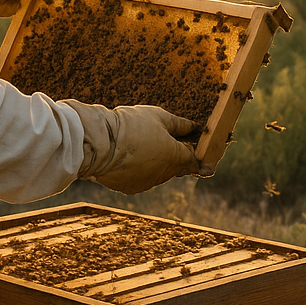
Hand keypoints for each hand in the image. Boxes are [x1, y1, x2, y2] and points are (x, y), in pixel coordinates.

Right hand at [62, 101, 201, 194]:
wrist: (100, 143)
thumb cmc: (131, 126)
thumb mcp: (159, 116)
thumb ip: (180, 124)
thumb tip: (194, 127)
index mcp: (177, 157)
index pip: (196, 162)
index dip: (200, 157)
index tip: (205, 159)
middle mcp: (165, 175)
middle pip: (176, 167)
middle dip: (173, 155)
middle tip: (164, 140)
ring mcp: (147, 183)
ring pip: (157, 173)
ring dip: (155, 162)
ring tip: (140, 144)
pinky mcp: (130, 188)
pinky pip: (140, 178)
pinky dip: (138, 169)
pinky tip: (127, 155)